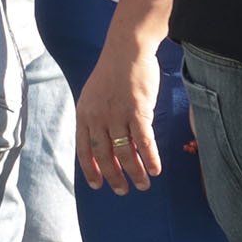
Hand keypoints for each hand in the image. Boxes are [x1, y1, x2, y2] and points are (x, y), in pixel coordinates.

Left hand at [78, 28, 163, 193]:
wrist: (126, 51)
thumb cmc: (112, 74)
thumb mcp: (94, 96)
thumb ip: (95, 118)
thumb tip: (103, 140)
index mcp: (84, 114)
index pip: (84, 149)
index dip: (91, 169)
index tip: (97, 185)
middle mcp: (97, 117)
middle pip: (104, 155)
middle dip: (113, 176)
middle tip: (123, 190)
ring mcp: (117, 115)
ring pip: (125, 152)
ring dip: (135, 171)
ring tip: (143, 184)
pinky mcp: (138, 111)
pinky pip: (144, 141)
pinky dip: (150, 158)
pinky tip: (156, 169)